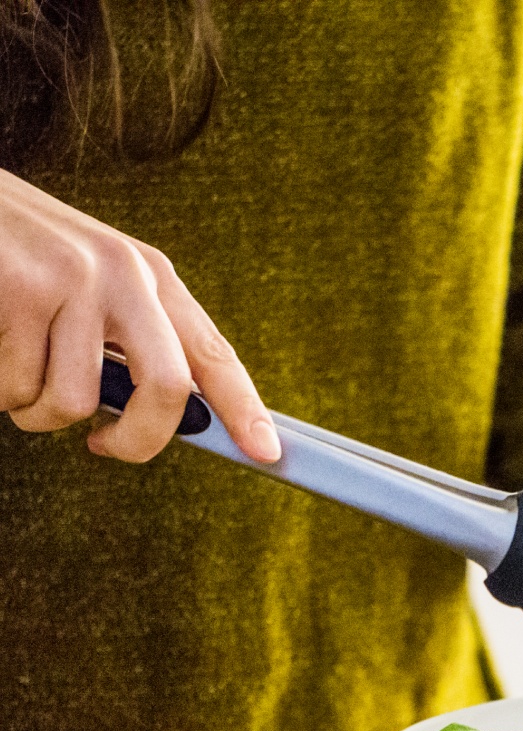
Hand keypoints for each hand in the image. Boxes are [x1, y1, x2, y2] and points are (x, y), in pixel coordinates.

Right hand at [0, 166, 278, 463]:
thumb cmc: (16, 255)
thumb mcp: (88, 283)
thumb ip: (131, 340)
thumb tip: (170, 418)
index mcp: (148, 274)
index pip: (211, 353)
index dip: (244, 408)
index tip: (266, 452)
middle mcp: (121, 273)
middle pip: (166, 390)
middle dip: (137, 441)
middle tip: (103, 447)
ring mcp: (71, 279)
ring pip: (70, 405)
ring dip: (32, 407)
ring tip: (13, 362)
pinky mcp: (19, 291)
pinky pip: (14, 388)